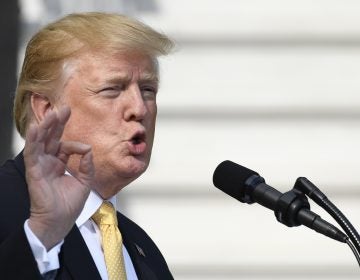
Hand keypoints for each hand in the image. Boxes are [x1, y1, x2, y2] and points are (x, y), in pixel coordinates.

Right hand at [24, 106, 94, 249]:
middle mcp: (49, 162)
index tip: (86, 149)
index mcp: (59, 163)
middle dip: (57, 123)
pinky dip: (33, 141)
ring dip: (45, 127)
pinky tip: (35, 128)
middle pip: (51, 138)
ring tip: (52, 113)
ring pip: (41, 142)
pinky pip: (32, 154)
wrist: (60, 221)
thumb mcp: (84, 182)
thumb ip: (87, 165)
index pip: (66, 146)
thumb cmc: (70, 204)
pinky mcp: (34, 172)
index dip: (77, 145)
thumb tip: (88, 149)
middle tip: (64, 108)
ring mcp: (40, 166)